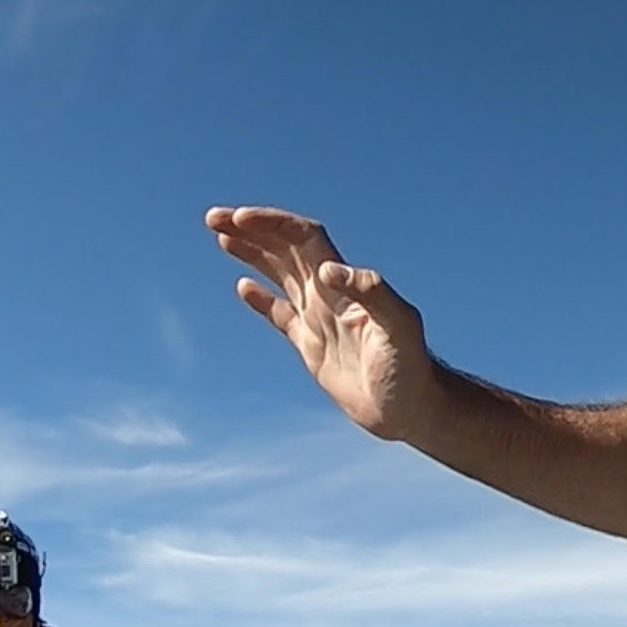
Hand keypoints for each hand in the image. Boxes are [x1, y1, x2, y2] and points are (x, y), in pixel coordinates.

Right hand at [207, 205, 439, 440]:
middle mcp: (329, 294)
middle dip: (252, 230)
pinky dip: (261, 299)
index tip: (240, 218)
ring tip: (220, 234)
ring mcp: (320, 318)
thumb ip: (371, 294)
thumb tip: (329, 270)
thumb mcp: (399, 328)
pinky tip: (243, 286)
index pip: (304, 239)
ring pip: (278, 274)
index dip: (273, 224)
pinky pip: (281, 315)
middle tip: (214, 216)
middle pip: (284, 249)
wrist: (413, 409)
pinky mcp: (312, 346)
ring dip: (251, 252)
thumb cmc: (411, 369)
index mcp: (345, 284)